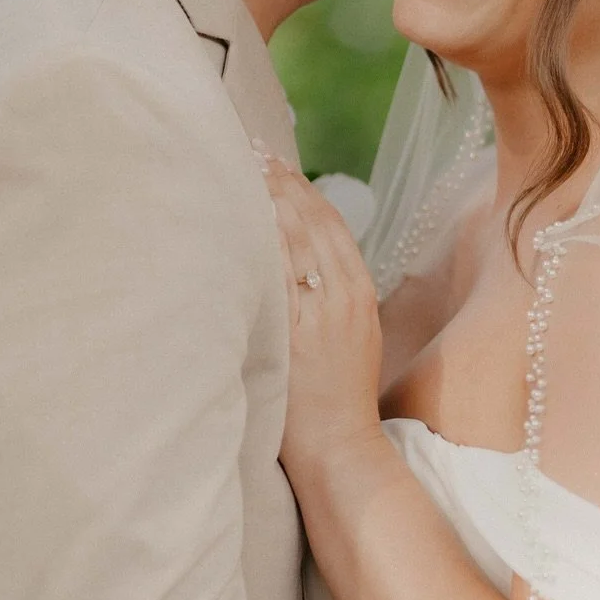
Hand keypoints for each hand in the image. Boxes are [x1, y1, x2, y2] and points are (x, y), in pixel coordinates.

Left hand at [261, 154, 383, 474]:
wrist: (342, 448)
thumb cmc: (338, 400)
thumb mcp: (350, 339)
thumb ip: (328, 300)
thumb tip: (295, 267)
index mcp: (361, 292)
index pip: (330, 224)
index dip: (302, 188)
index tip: (276, 162)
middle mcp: (344, 295)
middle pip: (311, 221)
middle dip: (279, 182)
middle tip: (250, 151)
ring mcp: (320, 313)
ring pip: (294, 240)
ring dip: (266, 201)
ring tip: (239, 170)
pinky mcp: (295, 334)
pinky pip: (276, 275)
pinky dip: (259, 241)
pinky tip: (238, 218)